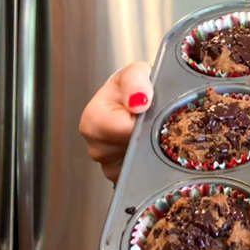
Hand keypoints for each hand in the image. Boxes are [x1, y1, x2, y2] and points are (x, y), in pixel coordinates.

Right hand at [78, 61, 152, 182]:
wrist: (132, 99)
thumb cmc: (130, 86)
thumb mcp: (135, 73)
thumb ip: (136, 80)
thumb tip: (139, 100)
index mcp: (93, 121)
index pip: (126, 132)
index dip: (144, 122)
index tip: (151, 113)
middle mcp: (96, 146)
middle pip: (134, 152)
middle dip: (150, 137)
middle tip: (155, 122)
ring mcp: (107, 164)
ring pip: (139, 165)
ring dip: (149, 150)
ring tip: (149, 131)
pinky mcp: (120, 176)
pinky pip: (140, 174)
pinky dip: (148, 161)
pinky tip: (147, 145)